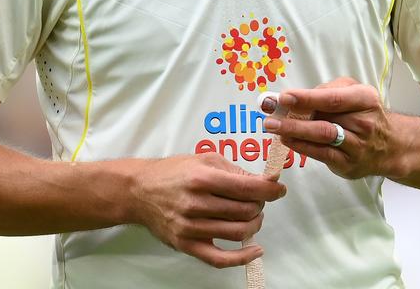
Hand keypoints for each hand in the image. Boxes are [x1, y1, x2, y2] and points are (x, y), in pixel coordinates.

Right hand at [132, 153, 285, 268]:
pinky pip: (220, 258)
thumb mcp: (203, 160)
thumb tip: (263, 182)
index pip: (247, 188)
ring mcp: (191, 227)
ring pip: (238, 232)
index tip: (279, 189)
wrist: (139, 190)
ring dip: (254, 224)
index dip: (269, 190)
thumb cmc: (173, 172)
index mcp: (202, 178)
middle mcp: (196, 203)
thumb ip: (233, 171)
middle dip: (260, 205)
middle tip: (259, 199)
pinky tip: (255, 249)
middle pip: (245, 211)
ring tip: (252, 215)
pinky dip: (243, 257)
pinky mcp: (186, 244)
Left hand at [262, 78, 397, 178]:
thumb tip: (295, 96)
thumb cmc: (363, 112)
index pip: (333, 99)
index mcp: (365, 99)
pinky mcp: (350, 164)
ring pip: (323, 138)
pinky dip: (303, 147)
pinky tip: (287, 141)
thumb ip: (326, 90)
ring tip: (273, 128)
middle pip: (324, 120)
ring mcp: (358, 146)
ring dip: (295, 133)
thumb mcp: (352, 91)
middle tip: (270, 115)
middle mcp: (364, 123)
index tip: (284, 97)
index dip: (307, 98)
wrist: (390, 146)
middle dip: (294, 118)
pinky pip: (323, 155)